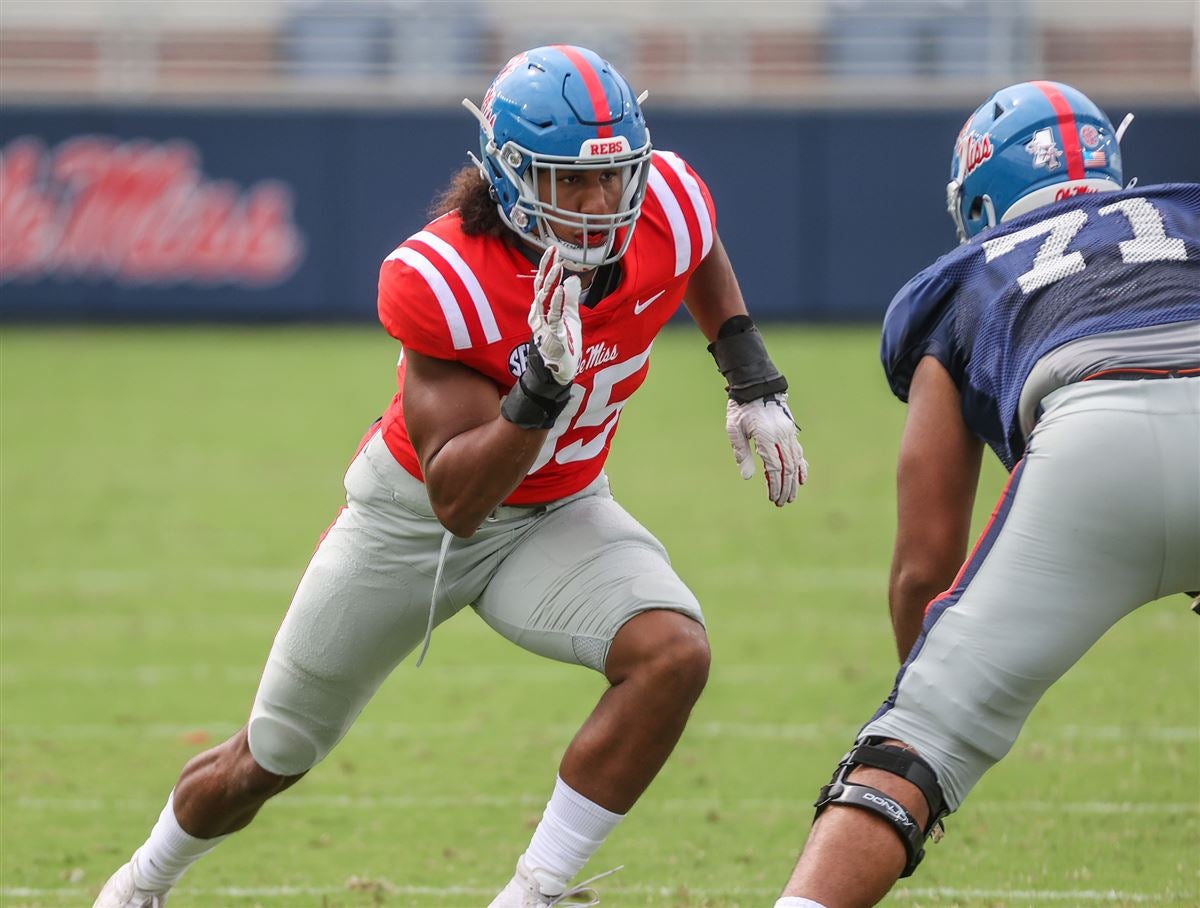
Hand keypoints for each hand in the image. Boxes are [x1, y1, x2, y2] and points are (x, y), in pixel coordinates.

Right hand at [528, 247, 581, 384]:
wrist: (560, 369)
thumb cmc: (564, 344)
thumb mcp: (570, 317)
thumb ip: (570, 299)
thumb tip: (572, 279)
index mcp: (542, 308)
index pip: (542, 282)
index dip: (547, 265)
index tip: (553, 249)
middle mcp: (538, 314)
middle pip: (540, 286)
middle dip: (546, 267)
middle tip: (552, 250)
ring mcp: (542, 324)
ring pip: (544, 299)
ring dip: (551, 282)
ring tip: (558, 266)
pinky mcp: (551, 334)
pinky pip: (553, 315)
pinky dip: (557, 302)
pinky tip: (561, 289)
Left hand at [725, 393, 807, 506]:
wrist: (756, 387)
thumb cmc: (741, 409)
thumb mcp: (734, 430)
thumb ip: (741, 453)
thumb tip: (748, 478)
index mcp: (766, 437)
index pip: (775, 467)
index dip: (775, 485)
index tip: (773, 498)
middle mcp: (781, 436)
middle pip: (788, 468)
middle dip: (785, 488)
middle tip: (781, 503)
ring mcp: (788, 434)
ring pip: (795, 462)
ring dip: (794, 481)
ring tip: (791, 497)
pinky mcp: (790, 432)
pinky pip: (799, 452)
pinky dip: (801, 467)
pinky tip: (802, 479)